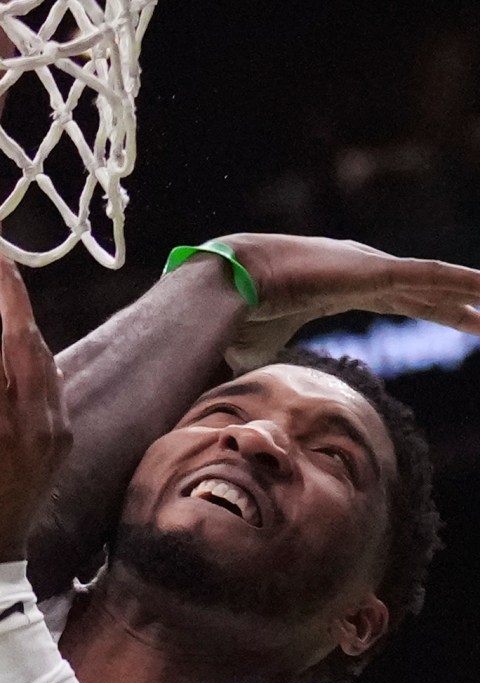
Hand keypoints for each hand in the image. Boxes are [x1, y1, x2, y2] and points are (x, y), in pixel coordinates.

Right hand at [217, 234, 479, 371]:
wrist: (228, 286)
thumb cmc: (239, 318)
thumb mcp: (265, 356)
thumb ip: (275, 377)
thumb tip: (253, 414)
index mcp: (340, 288)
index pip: (399, 300)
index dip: (430, 309)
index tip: (459, 320)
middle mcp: (361, 272)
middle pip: (422, 292)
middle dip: (455, 306)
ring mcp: (370, 267)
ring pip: (433, 283)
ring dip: (469, 295)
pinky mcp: (374, 269)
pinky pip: (430, 276)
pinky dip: (462, 281)